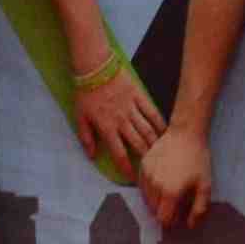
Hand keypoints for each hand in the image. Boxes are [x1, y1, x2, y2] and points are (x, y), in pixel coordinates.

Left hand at [71, 61, 165, 177]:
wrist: (95, 66)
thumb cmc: (85, 92)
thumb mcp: (80, 117)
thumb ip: (86, 137)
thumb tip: (92, 156)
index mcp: (107, 127)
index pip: (119, 152)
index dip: (126, 167)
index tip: (132, 177)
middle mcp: (122, 120)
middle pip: (138, 143)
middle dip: (145, 158)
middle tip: (151, 167)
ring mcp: (132, 108)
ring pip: (147, 129)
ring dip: (154, 143)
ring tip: (160, 154)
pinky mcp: (139, 96)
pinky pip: (152, 112)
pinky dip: (159, 123)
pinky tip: (165, 131)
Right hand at [139, 123, 211, 232]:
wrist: (186, 133)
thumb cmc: (198, 160)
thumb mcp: (205, 185)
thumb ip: (199, 209)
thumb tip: (190, 226)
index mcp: (170, 193)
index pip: (163, 219)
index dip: (171, 220)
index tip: (179, 214)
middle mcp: (155, 186)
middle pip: (154, 210)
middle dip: (164, 211)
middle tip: (176, 202)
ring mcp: (146, 175)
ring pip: (146, 199)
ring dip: (156, 200)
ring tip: (169, 191)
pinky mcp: (142, 166)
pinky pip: (142, 186)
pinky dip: (149, 189)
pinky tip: (161, 182)